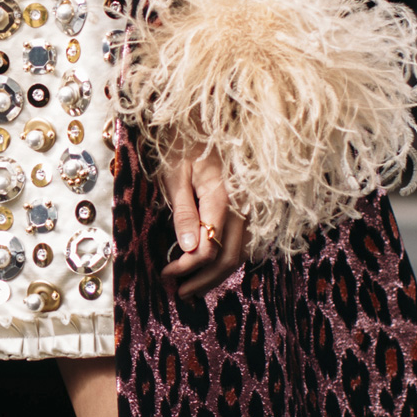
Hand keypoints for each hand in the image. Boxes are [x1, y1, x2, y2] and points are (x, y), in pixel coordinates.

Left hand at [160, 146, 246, 298]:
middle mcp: (243, 206)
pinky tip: (211, 268)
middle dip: (204, 280)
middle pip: (229, 258)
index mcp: (222, 197)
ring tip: (193, 288)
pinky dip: (228, 260)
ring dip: (217, 275)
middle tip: (180, 293)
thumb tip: (187, 248)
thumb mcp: (175, 174)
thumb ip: (184, 211)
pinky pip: (244, 243)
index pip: (208, 247)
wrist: (205, 123)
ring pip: (240, 254)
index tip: (166, 273)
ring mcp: (250, 209)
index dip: (187, 267)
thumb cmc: (184, 145)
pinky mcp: (250, 210)